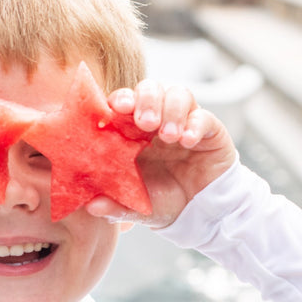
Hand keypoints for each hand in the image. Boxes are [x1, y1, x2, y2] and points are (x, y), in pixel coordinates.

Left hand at [86, 80, 237, 227]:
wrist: (199, 213)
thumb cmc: (163, 201)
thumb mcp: (137, 207)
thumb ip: (116, 206)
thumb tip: (92, 207)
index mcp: (133, 132)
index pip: (124, 103)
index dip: (120, 100)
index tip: (117, 108)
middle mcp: (158, 120)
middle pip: (150, 88)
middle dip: (146, 100)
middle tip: (145, 122)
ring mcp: (184, 122)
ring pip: (178, 93)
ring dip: (171, 110)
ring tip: (168, 136)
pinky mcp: (209, 130)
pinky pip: (204, 116)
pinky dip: (195, 124)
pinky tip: (187, 141)